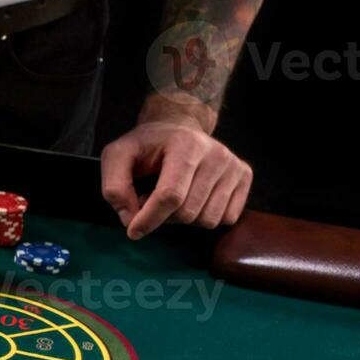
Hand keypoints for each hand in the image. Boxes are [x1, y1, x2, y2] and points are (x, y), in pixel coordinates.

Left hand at [99, 106, 252, 239]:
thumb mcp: (117, 155)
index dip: (149, 219)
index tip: (133, 231)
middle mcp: (216, 153)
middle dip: (164, 216)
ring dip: (184, 218)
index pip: (170, 195)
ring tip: (173, 197)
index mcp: (186, 144)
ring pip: (208, 220)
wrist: (178, 128)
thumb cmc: (147, 145)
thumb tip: (130, 219)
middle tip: (152, 199)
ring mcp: (234, 165)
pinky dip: (204, 217)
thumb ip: (114, 186)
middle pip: (188, 212)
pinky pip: (226, 219)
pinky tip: (193, 198)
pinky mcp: (245, 176)